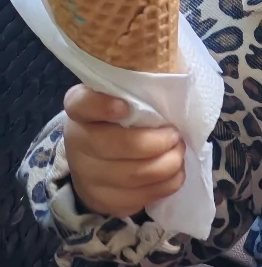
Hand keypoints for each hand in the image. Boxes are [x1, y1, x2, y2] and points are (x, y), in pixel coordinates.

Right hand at [62, 86, 185, 218]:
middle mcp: (77, 140)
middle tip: (176, 136)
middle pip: (111, 146)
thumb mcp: (128, 95)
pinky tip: (175, 174)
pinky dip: (164, 186)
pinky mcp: (100, 199)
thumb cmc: (124, 119)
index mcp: (80, 108)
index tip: (126, 105)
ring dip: (166, 165)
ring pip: (130, 176)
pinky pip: (136, 198)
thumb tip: (176, 67)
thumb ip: (144, 84)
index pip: (81, 103)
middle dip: (153, 143)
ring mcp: (85, 174)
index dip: (101, 105)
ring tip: (180, 154)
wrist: (98, 160)